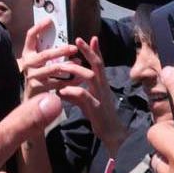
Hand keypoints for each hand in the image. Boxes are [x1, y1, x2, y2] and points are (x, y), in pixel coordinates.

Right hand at [18, 17, 77, 88]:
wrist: (31, 98)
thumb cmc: (38, 75)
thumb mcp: (38, 61)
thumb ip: (44, 49)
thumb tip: (57, 34)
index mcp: (27, 53)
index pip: (30, 36)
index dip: (39, 27)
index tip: (49, 20)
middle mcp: (28, 64)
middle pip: (46, 54)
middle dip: (62, 50)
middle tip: (74, 48)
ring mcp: (33, 76)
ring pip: (54, 69)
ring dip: (69, 65)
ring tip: (79, 63)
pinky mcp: (39, 88)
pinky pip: (59, 83)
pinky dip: (71, 81)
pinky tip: (79, 78)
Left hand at [57, 37, 127, 154]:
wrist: (113, 134)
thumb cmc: (100, 118)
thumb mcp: (87, 104)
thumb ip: (76, 95)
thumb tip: (62, 89)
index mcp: (101, 85)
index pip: (99, 64)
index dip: (95, 51)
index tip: (91, 38)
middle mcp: (103, 87)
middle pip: (97, 65)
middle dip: (88, 51)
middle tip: (78, 39)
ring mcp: (101, 96)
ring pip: (91, 77)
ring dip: (77, 69)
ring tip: (63, 65)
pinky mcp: (96, 108)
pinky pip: (83, 96)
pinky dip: (71, 92)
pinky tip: (60, 91)